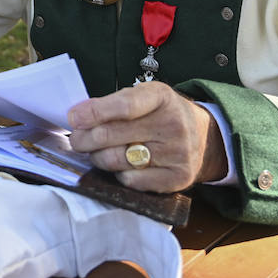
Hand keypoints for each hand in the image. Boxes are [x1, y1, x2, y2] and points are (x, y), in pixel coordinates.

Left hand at [66, 82, 226, 192]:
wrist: (203, 137)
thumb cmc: (162, 115)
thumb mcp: (143, 97)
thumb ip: (111, 104)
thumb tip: (77, 116)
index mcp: (161, 97)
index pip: (125, 105)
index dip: (94, 112)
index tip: (74, 118)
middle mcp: (173, 124)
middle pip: (112, 135)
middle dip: (85, 138)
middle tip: (77, 139)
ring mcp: (177, 153)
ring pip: (116, 160)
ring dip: (97, 157)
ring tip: (97, 152)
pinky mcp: (177, 178)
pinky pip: (131, 181)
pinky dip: (118, 174)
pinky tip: (121, 165)